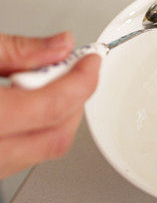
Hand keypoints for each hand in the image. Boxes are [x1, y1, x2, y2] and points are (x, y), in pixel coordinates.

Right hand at [0, 32, 100, 179]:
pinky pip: (24, 156)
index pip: (52, 107)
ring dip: (59, 115)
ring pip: (44, 151)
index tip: (91, 60)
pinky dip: (39, 129)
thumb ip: (18, 50)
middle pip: (56, 136)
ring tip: (46, 83)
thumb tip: (62, 46)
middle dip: (75, 99)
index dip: (81, 80)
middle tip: (75, 69)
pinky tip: (29, 105)